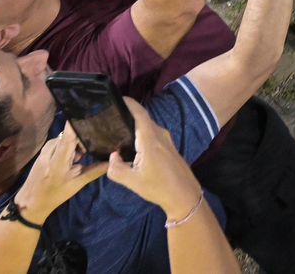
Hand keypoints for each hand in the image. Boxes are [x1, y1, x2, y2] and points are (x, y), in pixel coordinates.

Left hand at [12, 124, 108, 221]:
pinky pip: (60, 141)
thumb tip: (114, 160)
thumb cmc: (55, 194)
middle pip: (71, 133)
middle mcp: (51, 148)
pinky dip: (69, 146)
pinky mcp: (44, 149)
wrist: (31, 202)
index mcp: (59, 158)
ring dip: (76, 143)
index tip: (95, 115)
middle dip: (84, 137)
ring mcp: (46, 148)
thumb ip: (96, 171)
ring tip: (83, 155)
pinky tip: (74, 156)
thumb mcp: (77, 185)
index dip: (80, 121)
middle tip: (94, 146)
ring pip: (66, 137)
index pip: (69, 133)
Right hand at [105, 98, 204, 219]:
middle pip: (142, 119)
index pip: (139, 113)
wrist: (184, 195)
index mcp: (150, 139)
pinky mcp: (169, 147)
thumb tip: (112, 156)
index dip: (129, 103)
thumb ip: (116, 169)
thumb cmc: (158, 187)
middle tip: (110, 118)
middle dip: (128, 115)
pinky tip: (132, 146)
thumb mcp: (132, 182)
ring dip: (134, 126)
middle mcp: (160, 135)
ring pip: (148, 127)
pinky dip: (141, 134)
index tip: (116, 99)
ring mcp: (167, 140)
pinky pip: (153, 134)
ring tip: (117, 131)